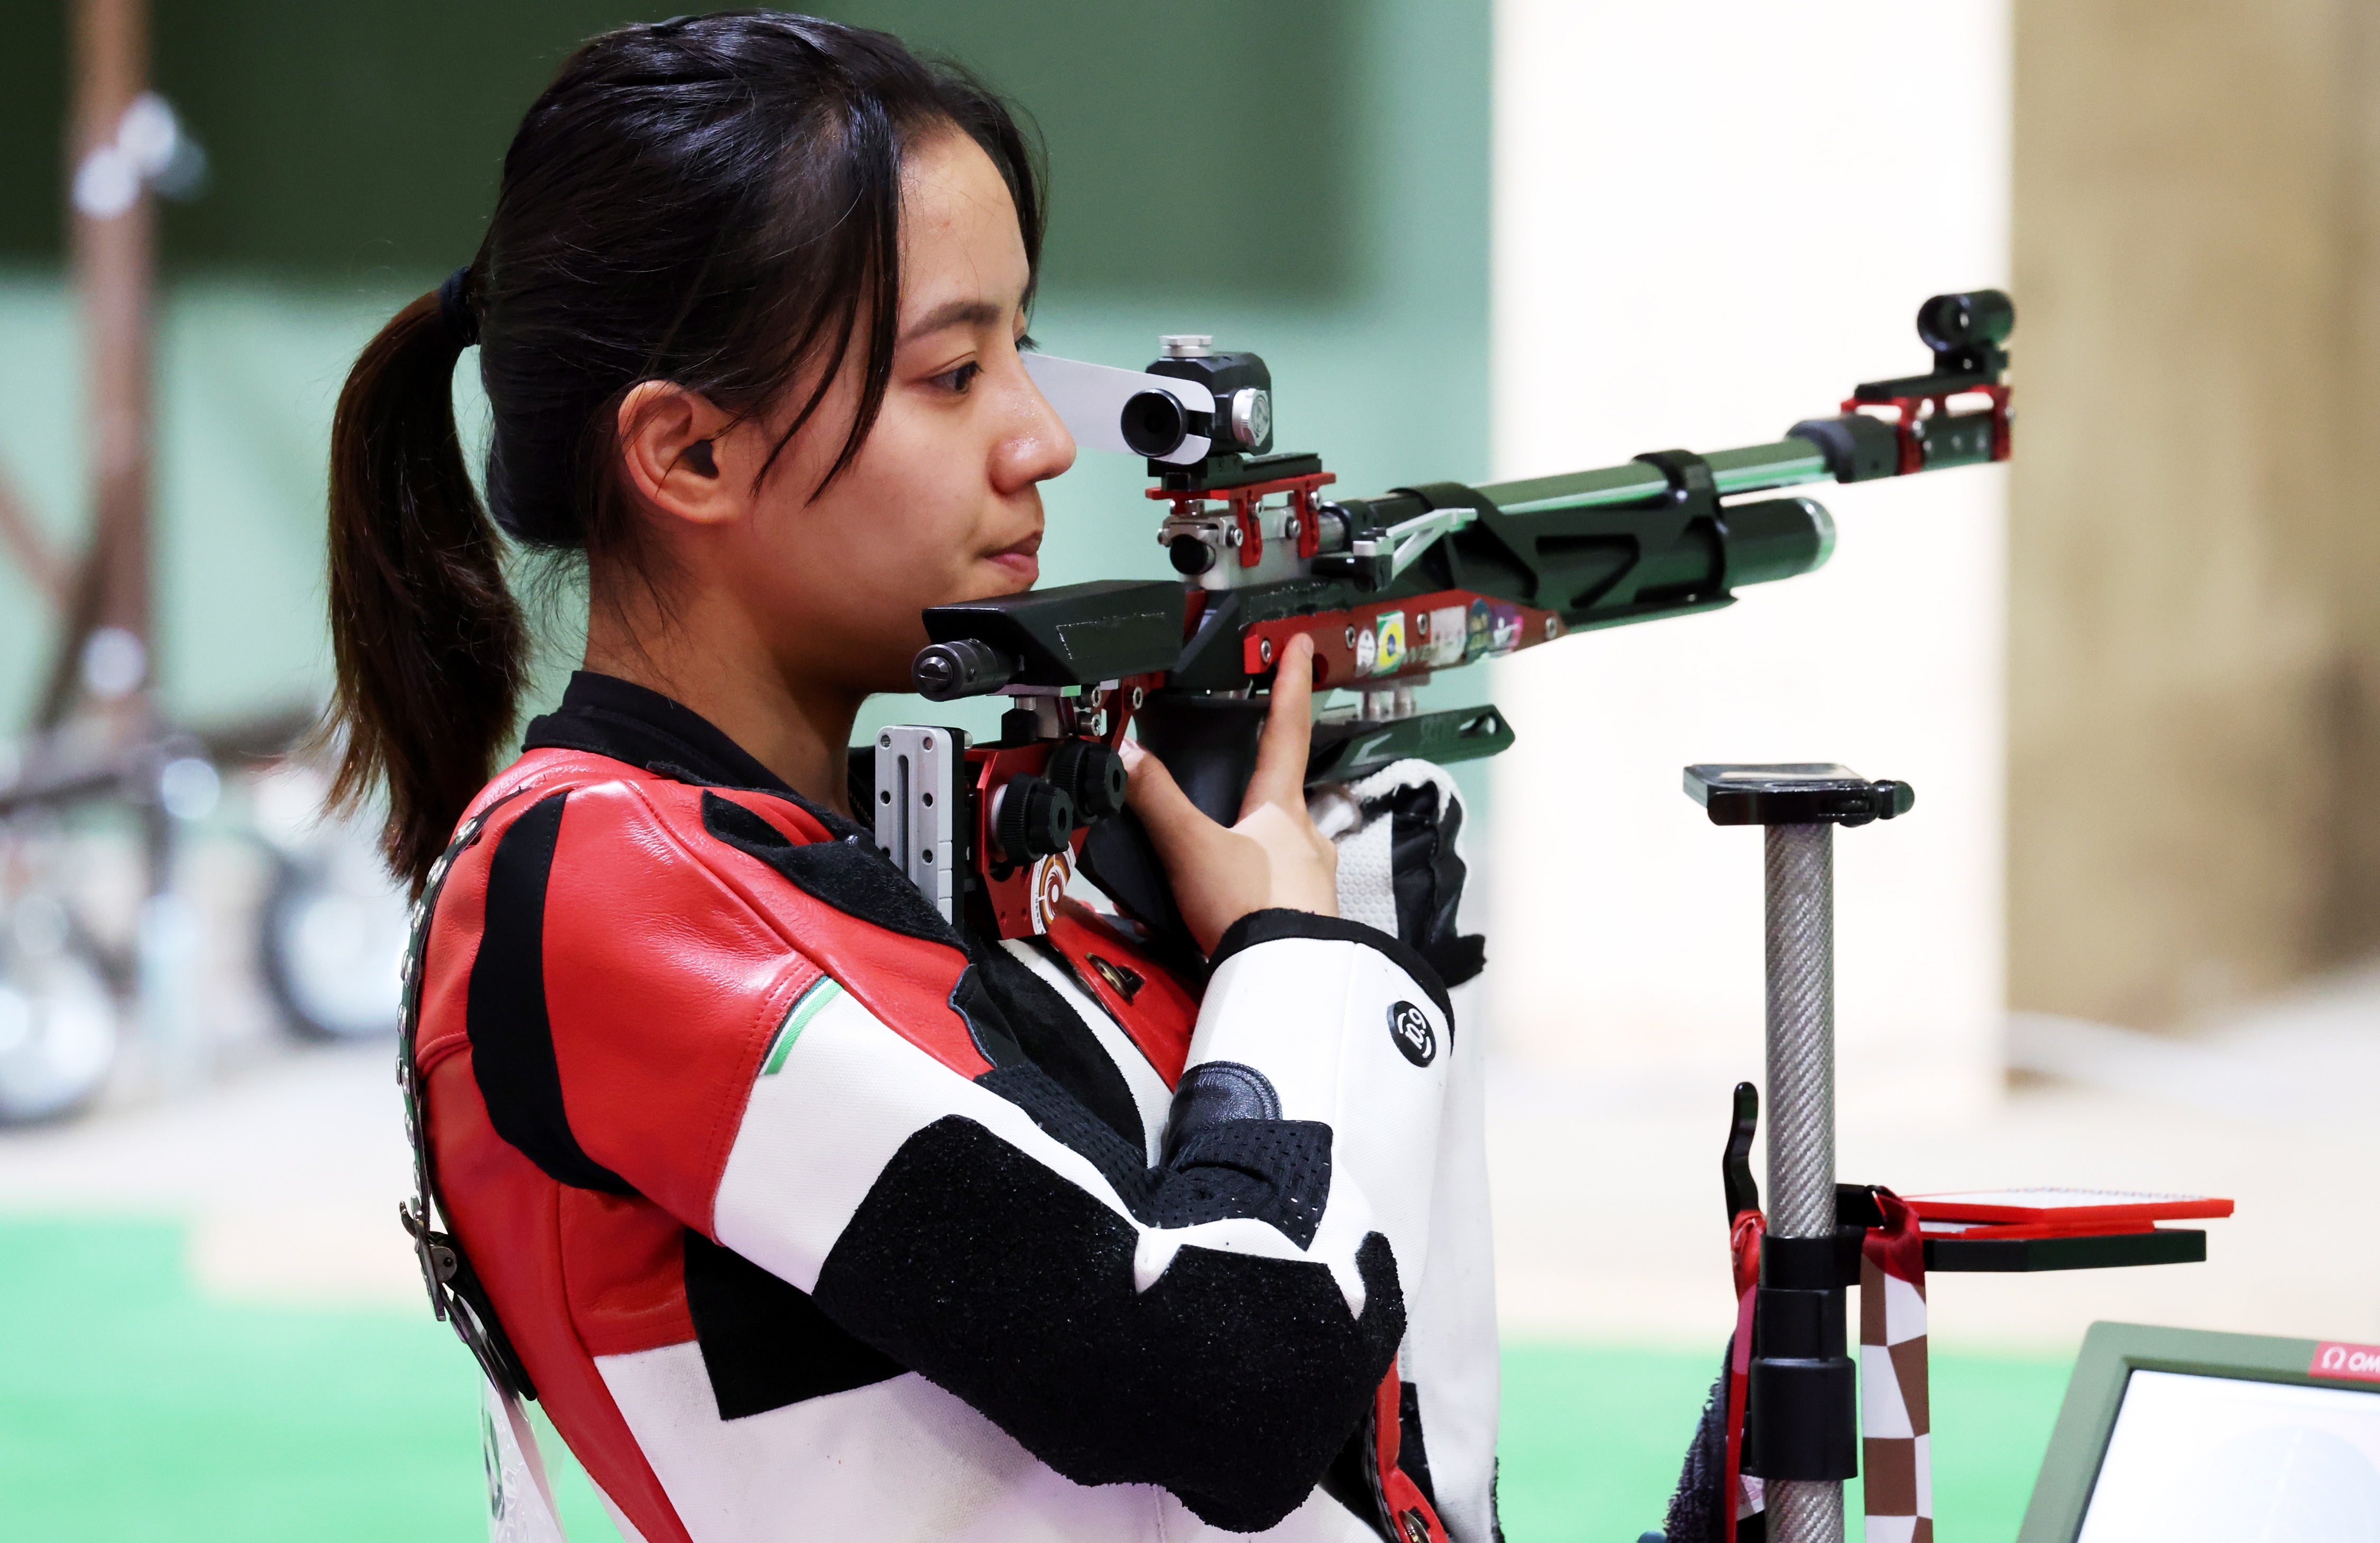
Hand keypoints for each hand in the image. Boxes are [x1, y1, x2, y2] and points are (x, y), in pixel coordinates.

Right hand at [1120, 634, 1337, 954]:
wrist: (1285, 981)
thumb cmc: (1250, 912)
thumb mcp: (1190, 848)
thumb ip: (1156, 801)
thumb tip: (1127, 757)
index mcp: (1282, 809)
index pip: (1287, 730)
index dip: (1289, 684)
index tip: (1298, 647)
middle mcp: (1308, 839)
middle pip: (1289, 795)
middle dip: (1266, 788)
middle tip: (1247, 784)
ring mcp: (1314, 881)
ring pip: (1289, 846)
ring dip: (1262, 846)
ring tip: (1228, 863)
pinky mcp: (1310, 920)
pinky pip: (1285, 890)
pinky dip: (1261, 890)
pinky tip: (1239, 907)